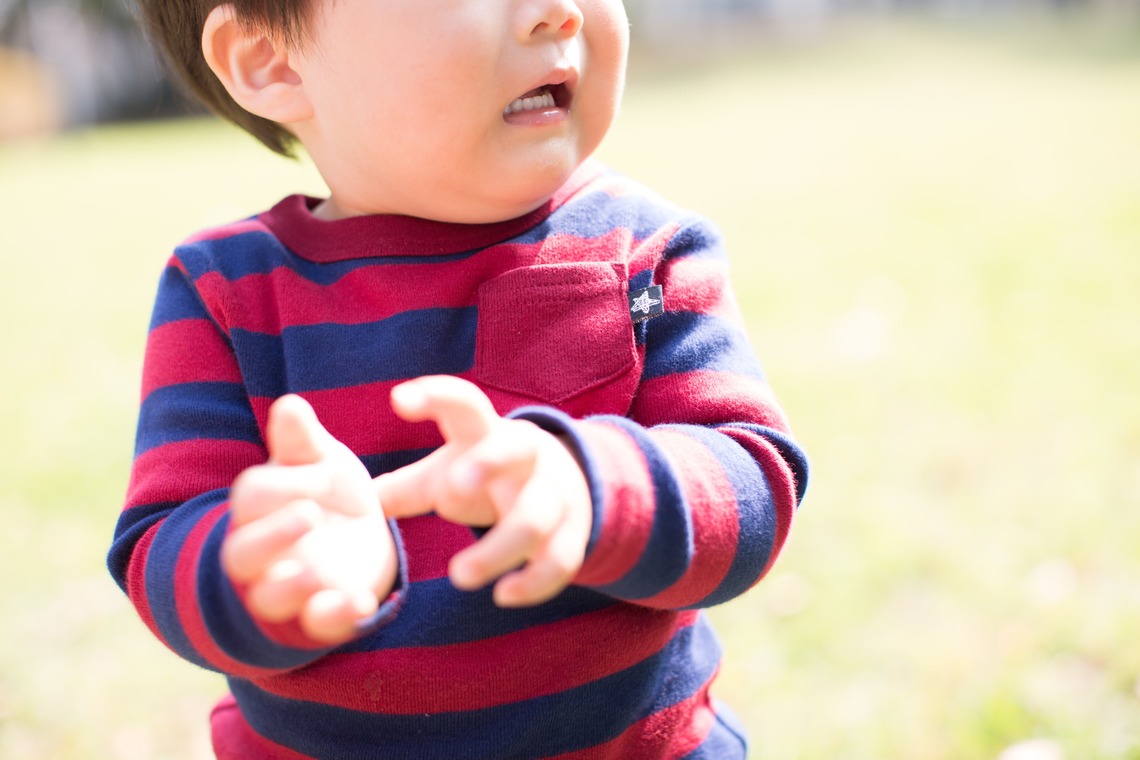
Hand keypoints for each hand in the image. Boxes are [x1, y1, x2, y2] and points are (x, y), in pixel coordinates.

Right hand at [222, 395, 397, 644]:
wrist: (360, 537)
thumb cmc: (327, 492)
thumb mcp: (321, 462)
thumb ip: (302, 441)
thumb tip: (290, 404)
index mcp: (259, 509)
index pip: (251, 497)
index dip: (284, 484)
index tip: (322, 475)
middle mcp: (263, 553)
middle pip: (241, 553)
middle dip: (271, 536)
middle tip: (308, 515)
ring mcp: (289, 587)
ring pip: (268, 598)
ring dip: (291, 587)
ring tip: (321, 572)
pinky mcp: (322, 615)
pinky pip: (317, 625)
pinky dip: (335, 616)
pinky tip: (360, 603)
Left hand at [375, 376, 591, 606]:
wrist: (566, 483)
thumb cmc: (486, 475)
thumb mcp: (448, 472)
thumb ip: (405, 487)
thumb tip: (351, 501)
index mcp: (486, 433)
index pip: (465, 403)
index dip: (435, 398)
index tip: (398, 400)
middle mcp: (524, 459)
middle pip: (514, 448)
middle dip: (487, 464)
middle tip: (452, 491)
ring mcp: (553, 496)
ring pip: (534, 517)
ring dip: (497, 549)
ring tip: (457, 576)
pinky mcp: (570, 535)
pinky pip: (561, 560)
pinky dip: (534, 582)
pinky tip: (503, 596)